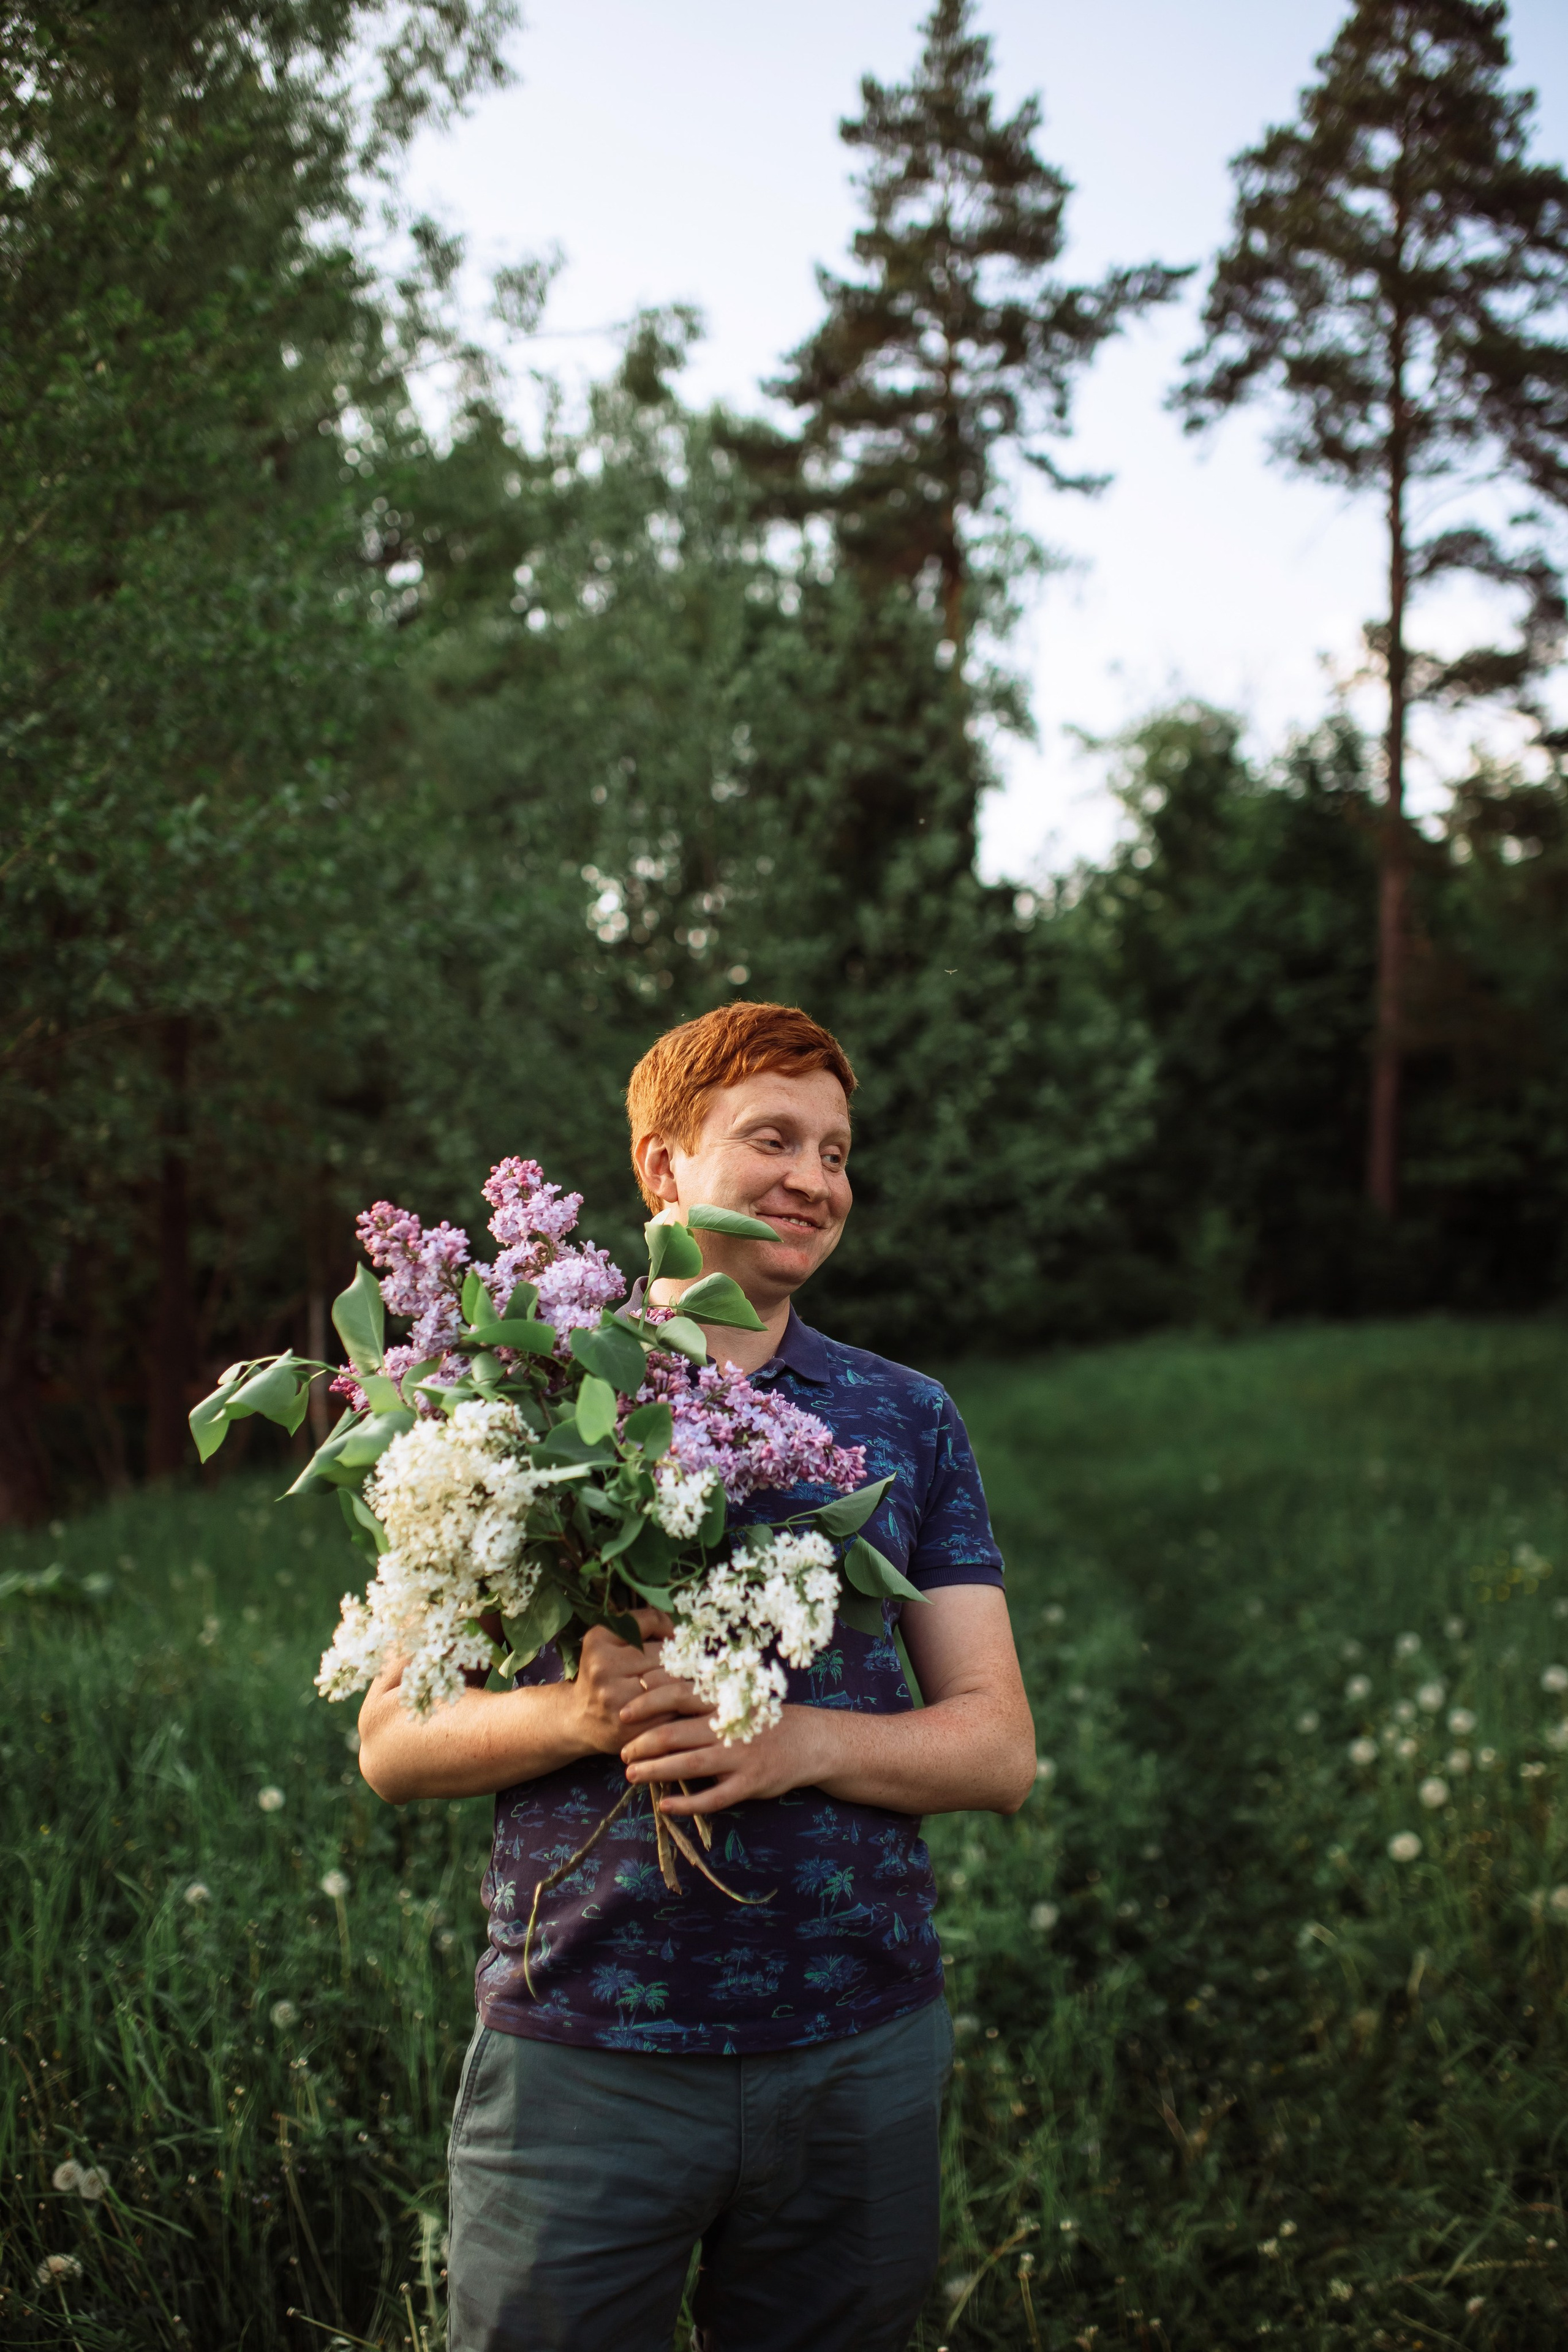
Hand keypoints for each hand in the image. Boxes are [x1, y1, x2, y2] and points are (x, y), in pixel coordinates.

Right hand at [568, 1609, 675, 1756]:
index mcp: (598, 1641)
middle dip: (675, 1658)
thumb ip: (641, 1626)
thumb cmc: (604, 1675)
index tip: (670, 1636)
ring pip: (671, 1681)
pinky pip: (669, 1709)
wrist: (581, 1719)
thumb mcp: (609, 1642)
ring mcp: (614, 1698)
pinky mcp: (628, 1725)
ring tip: (677, 1683)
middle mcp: (602, 1667)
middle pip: (664, 1654)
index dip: (666, 1628)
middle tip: (678, 1664)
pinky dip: (676, 1706)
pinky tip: (673, 1704)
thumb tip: (677, 1626)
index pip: (649, 1622)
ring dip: (680, 1682)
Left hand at [618, 1698, 835, 1814]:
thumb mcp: (735, 1698)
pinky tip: (665, 1806)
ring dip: (656, 1771)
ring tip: (632, 1775)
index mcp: (723, 1701)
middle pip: (676, 1733)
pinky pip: (713, 1798)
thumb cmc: (761, 1718)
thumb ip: (699, 1698)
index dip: (647, 1704)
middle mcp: (729, 1726)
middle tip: (623, 1753)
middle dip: (643, 1745)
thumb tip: (651, 1689)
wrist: (809, 1741)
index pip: (678, 1695)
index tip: (623, 1714)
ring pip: (689, 1765)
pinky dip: (687, 1804)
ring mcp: (740, 1756)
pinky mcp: (749, 1783)